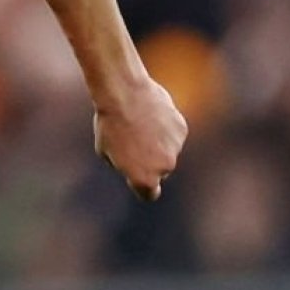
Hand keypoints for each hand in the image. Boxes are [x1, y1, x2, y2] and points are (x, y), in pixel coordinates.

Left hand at [93, 75, 186, 200]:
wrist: (125, 94)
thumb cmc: (110, 124)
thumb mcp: (106, 152)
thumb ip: (126, 165)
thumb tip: (135, 165)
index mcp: (144, 178)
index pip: (149, 194)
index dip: (143, 188)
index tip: (139, 180)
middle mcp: (164, 167)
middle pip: (159, 171)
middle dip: (150, 161)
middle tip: (133, 142)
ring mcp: (176, 148)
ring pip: (167, 151)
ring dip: (158, 143)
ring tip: (139, 125)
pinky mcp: (182, 130)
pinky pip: (173, 135)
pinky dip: (165, 128)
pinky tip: (151, 115)